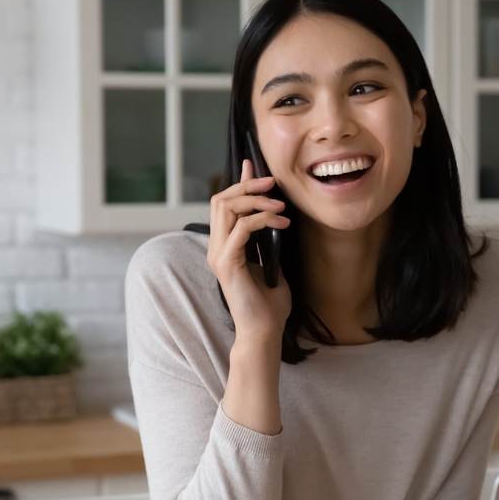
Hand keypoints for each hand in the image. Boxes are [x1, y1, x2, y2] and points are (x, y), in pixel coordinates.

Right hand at [207, 159, 291, 345]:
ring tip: (280, 206)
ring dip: (256, 200)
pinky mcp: (227, 263)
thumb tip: (277, 220)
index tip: (255, 168)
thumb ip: (269, 242)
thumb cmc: (270, 305)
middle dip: (247, 186)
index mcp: (225, 247)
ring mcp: (219, 255)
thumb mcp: (273, 264)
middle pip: (220, 200)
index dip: (240, 184)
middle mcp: (217, 248)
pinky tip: (281, 223)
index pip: (224, 205)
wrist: (265, 331)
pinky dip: (262, 219)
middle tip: (273, 182)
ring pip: (227, 208)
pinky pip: (241, 228)